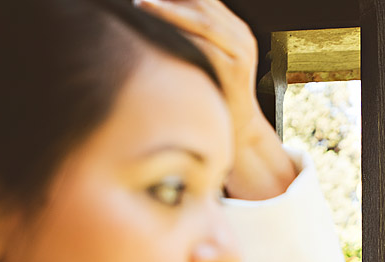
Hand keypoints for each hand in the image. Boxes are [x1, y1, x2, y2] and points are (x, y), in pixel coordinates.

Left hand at [135, 0, 295, 198]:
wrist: (241, 126)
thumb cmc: (217, 91)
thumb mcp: (211, 58)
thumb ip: (197, 37)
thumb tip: (160, 13)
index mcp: (237, 30)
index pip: (206, 0)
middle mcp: (243, 37)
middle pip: (204, 5)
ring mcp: (242, 52)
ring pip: (203, 21)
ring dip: (169, 11)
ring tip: (141, 4)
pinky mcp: (236, 69)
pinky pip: (204, 45)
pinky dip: (180, 34)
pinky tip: (156, 30)